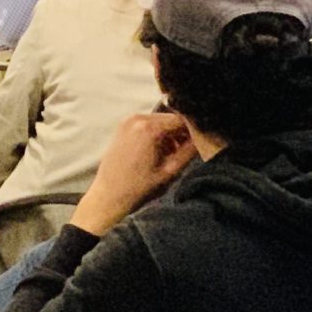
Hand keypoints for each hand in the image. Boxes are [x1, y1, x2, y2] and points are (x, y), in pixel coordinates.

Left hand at [71, 112, 195, 234]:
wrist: (110, 193)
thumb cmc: (139, 186)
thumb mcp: (170, 170)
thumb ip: (188, 152)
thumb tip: (201, 139)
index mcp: (149, 128)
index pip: (182, 119)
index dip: (194, 130)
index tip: (201, 141)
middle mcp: (137, 119)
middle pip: (170, 118)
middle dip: (181, 132)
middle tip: (187, 151)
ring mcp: (128, 121)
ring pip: (160, 121)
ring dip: (169, 134)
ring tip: (172, 155)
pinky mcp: (123, 127)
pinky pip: (147, 124)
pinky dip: (157, 134)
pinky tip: (159, 152)